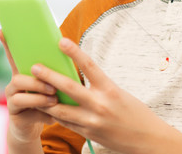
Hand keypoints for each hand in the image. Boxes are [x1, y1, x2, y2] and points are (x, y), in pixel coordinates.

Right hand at [0, 30, 57, 144]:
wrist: (35, 126)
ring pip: (19, 96)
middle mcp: (14, 85)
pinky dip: (41, 113)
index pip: (14, 56)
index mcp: (23, 73)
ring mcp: (12, 100)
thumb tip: (68, 58)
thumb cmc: (46, 101)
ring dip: (38, 97)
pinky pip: (26, 112)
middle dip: (36, 82)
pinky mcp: (15, 115)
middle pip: (17, 78)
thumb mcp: (49, 86)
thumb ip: (52, 73)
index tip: (2, 31)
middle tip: (52, 86)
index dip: (7, 44)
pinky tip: (52, 116)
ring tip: (54, 100)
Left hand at [32, 38, 181, 153]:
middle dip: (49, 76)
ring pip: (60, 108)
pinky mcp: (88, 134)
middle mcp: (100, 105)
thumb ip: (98, 85)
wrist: (148, 141)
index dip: (73, 51)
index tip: (60, 40)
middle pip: (68, 87)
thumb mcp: (118, 92)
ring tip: (33, 89)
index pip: (89, 65)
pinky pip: (66, 122)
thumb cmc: (135, 113)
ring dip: (45, 98)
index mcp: (110, 89)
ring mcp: (92, 121)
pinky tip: (46, 107)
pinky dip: (55, 114)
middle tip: (35, 67)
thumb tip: (76, 74)